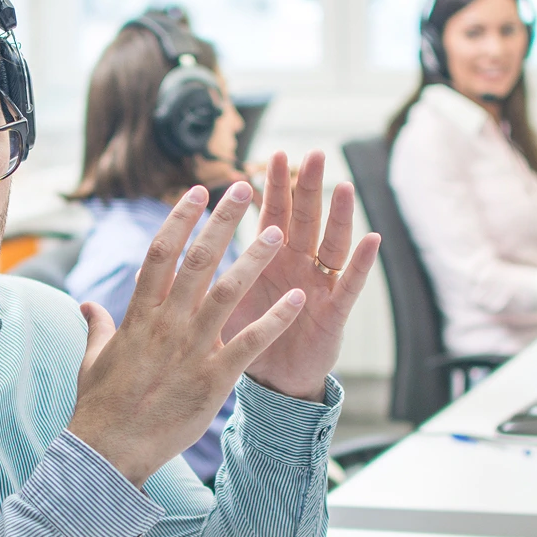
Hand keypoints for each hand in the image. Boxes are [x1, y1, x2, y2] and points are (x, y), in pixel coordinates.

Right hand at [68, 183, 307, 486]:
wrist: (109, 451)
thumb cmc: (99, 406)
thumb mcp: (93, 359)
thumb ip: (98, 326)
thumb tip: (87, 303)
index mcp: (138, 316)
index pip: (161, 254)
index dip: (181, 218)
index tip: (198, 191)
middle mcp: (166, 325)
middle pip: (198, 261)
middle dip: (223, 221)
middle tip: (243, 188)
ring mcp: (191, 350)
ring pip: (229, 293)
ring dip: (255, 259)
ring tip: (279, 232)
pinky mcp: (213, 380)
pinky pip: (251, 343)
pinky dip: (276, 319)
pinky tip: (299, 299)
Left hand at [222, 150, 380, 402]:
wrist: (270, 382)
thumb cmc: (246, 338)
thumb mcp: (224, 303)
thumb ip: (206, 277)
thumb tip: (164, 258)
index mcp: (268, 260)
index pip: (271, 216)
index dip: (273, 188)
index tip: (272, 156)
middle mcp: (297, 266)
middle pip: (305, 220)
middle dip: (308, 188)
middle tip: (314, 154)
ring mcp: (318, 286)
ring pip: (331, 245)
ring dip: (339, 217)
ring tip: (345, 187)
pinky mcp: (334, 313)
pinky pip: (349, 285)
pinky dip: (360, 263)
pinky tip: (372, 239)